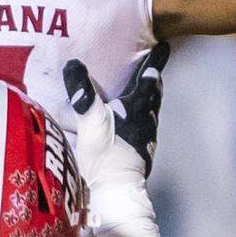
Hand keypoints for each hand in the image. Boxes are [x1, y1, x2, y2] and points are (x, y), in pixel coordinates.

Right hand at [63, 42, 168, 182]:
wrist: (116, 191)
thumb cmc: (107, 154)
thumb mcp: (91, 120)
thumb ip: (82, 92)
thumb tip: (72, 63)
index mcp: (138, 108)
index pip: (150, 78)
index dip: (155, 61)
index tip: (163, 46)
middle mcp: (146, 120)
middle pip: (154, 94)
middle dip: (153, 79)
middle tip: (152, 68)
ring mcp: (145, 138)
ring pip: (150, 111)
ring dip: (147, 99)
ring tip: (139, 92)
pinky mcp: (140, 152)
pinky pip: (143, 126)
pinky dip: (139, 116)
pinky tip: (129, 123)